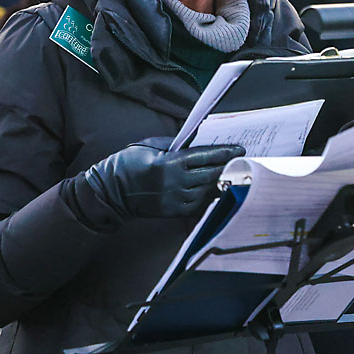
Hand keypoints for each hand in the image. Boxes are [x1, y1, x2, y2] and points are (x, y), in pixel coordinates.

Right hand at [77, 139, 244, 221]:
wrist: (110, 191)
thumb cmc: (128, 163)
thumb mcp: (150, 146)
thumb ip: (175, 144)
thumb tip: (198, 141)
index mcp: (170, 163)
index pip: (205, 156)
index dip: (225, 152)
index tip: (239, 149)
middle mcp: (175, 182)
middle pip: (211, 173)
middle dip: (229, 166)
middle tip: (244, 160)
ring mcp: (175, 199)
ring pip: (208, 190)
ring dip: (223, 182)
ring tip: (236, 173)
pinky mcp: (173, 212)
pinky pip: (199, 204)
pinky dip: (211, 196)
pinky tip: (219, 189)